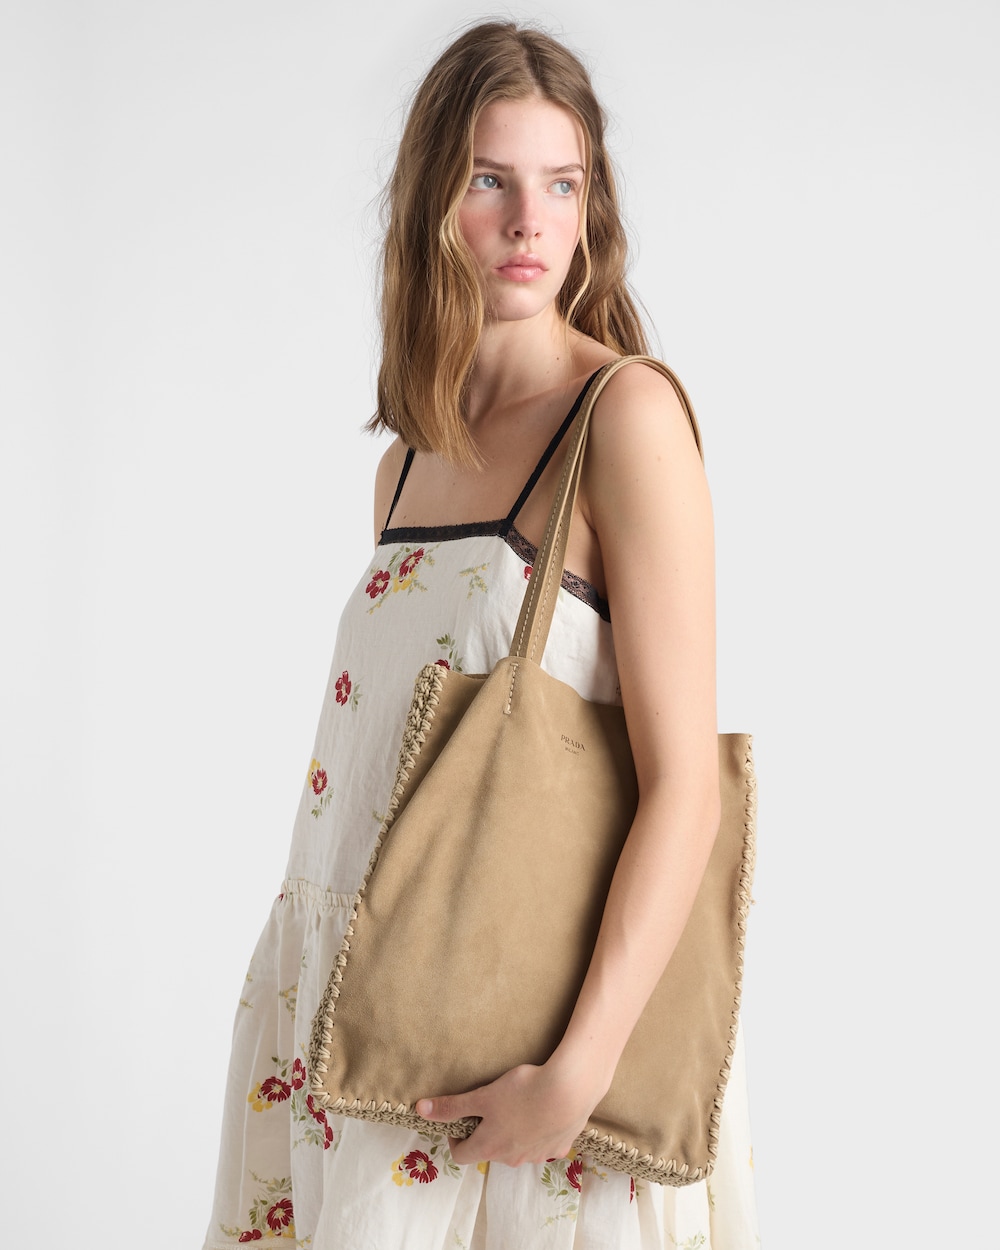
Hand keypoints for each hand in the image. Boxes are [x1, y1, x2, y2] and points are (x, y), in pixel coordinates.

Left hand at [414, 1056, 608, 1167]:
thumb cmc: (522, 1092)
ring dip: (512, 1133)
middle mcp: (511, 1159)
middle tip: (490, 1107)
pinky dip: (537, 1132)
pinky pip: (541, 1144)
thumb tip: (420, 1109)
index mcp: (489, 1147)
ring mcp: (537, 1156)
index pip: (461, 1155)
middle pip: (490, 1151)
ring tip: (518, 1105)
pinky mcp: (558, 1148)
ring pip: (516, 1148)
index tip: (459, 1121)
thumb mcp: (482, 1096)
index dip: (455, 1139)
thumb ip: (451, 1106)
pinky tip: (542, 1110)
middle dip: (485, 1132)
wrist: (569, 1089)